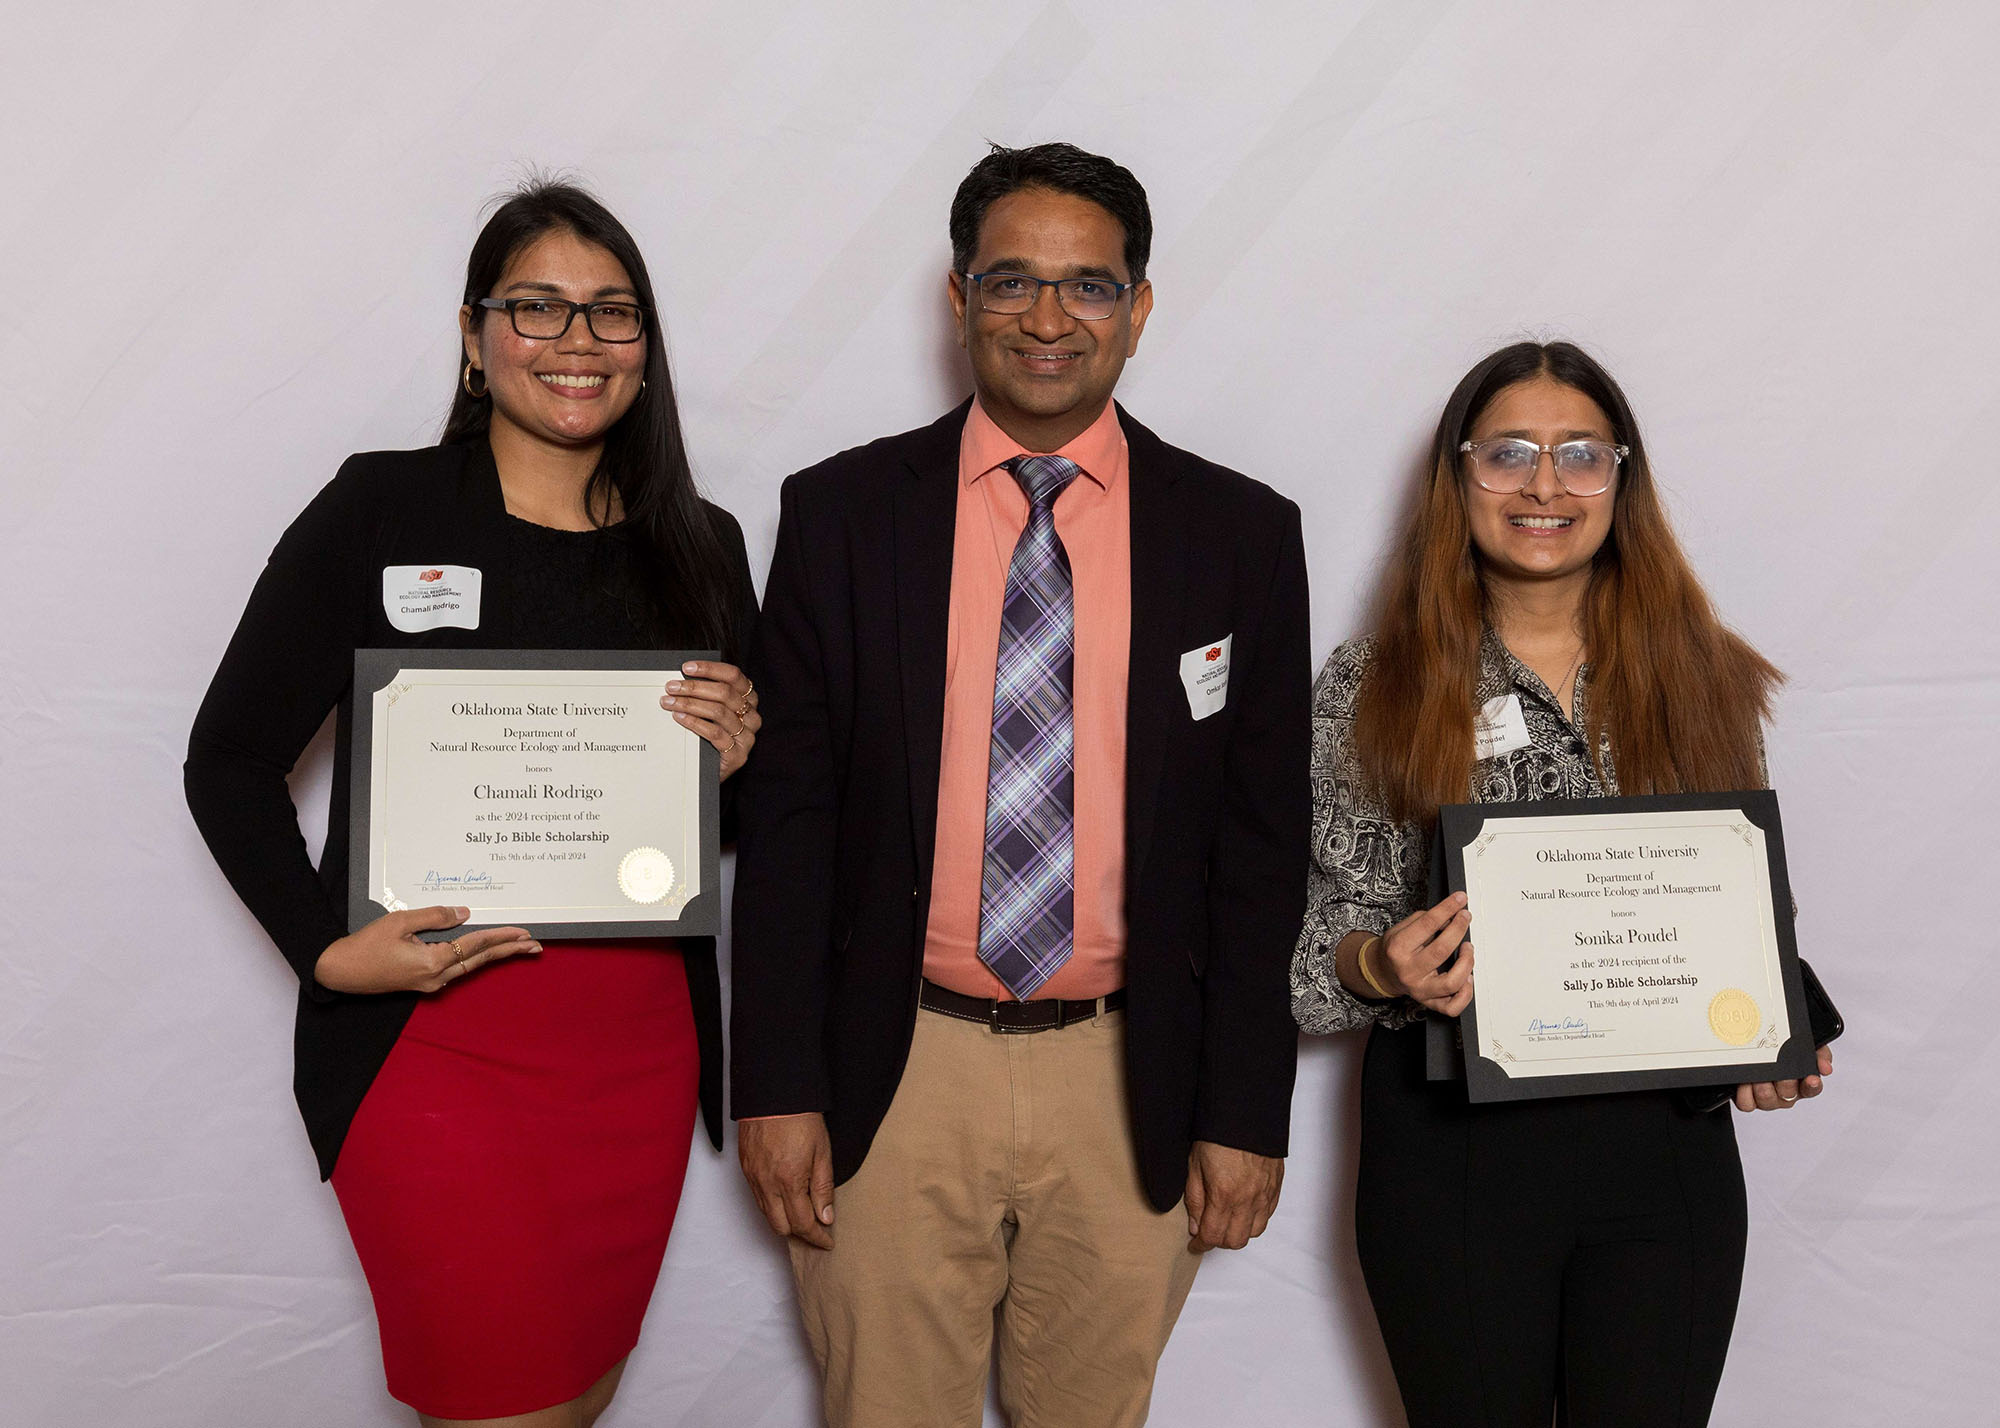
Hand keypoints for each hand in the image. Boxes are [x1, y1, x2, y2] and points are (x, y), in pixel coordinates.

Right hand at [314, 905, 539, 994]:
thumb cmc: (366, 945)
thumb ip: (435, 917)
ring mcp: (431, 984)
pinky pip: (458, 969)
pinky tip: (487, 952)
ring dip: (496, 955)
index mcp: (432, 962)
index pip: (476, 945)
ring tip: (521, 948)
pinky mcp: (424, 983)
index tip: (524, 932)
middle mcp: (437, 977)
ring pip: (472, 966)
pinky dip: (476, 958)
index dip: (501, 936)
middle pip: (481, 960)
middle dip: (510, 951)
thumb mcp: (400, 922)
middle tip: (537, 945)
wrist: (341, 971)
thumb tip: (466, 913)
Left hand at [662, 660, 760, 780]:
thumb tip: (679, 677)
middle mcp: (752, 716)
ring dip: (690, 704)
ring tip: (668, 702)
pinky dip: (695, 723)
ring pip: (719, 712)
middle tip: (671, 687)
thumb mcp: (709, 712)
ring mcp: (747, 737)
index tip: (686, 668)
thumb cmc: (706, 737)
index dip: (710, 669)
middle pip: (725, 693)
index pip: (734, 676)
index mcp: (748, 700)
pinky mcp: (738, 755)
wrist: (707, 773)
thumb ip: (704, 695)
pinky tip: (679, 717)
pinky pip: (715, 734)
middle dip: (694, 687)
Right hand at [738, 1112, 835, 1249]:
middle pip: (781, 1227)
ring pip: (767, 1215)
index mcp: (789, 1182)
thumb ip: (823, 1188)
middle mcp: (767, 1185)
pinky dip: (772, 1207)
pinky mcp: (745, 1169)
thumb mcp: (822, 1153)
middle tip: (816, 1231)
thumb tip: (826, 1217)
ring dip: (784, 1221)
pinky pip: (757, 1199)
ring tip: (802, 1217)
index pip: (803, 1224)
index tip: (827, 1242)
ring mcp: (754, 1178)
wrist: (773, 1095)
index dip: (817, 1237)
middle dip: (800, 1234)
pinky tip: (784, 1200)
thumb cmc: (800, 1119)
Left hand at [1184, 1141, 1283, 1250]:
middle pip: (1235, 1241)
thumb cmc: (1218, 1135)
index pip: (1212, 1236)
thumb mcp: (1194, 1165)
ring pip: (1253, 1232)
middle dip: (1218, 1242)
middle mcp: (1247, 1199)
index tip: (1195, 1244)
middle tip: (1208, 1232)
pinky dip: (1254, 1220)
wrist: (1246, 1113)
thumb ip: (1195, 1199)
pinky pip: (1267, 1216)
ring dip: (1238, 1232)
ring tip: (1226, 1222)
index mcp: (1224, 1195)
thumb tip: (1195, 1227)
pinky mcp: (1275, 1187)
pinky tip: (1243, 1211)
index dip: (1200, 1245)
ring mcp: (1264, 1194)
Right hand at [1375, 891, 1474, 1015]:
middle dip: (1459, 929)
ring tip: (1468, 949)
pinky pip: (1453, 1007)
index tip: (1460, 899)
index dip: (1447, 909)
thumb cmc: (1395, 950)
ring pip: (1452, 982)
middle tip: (1465, 917)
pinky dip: (1466, 993)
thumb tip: (1451, 916)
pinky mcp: (1430, 1002)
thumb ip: (1425, 921)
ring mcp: (1420, 989)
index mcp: (1398, 949)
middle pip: (1442, 950)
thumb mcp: (1401, 929)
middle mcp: (1408, 971)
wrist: (1382, 973)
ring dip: (1467, 962)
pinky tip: (1468, 978)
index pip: (1428, 924)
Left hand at [1735, 1043, 1832, 1111]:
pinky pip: (1747, 1104)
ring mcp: (1767, 1097)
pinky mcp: (1748, 1099)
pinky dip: (1745, 1095)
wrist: (1747, 1042)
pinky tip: (1744, 1084)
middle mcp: (1786, 1092)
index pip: (1813, 1088)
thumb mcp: (1802, 1044)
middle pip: (1789, 1095)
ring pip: (1768, 1101)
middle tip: (1778, 1075)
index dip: (1812, 1085)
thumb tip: (1826, 1067)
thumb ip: (1819, 1052)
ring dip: (1763, 1090)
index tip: (1811, 1078)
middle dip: (1784, 1084)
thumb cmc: (1779, 1048)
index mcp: (1801, 1081)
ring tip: (1758, 1079)